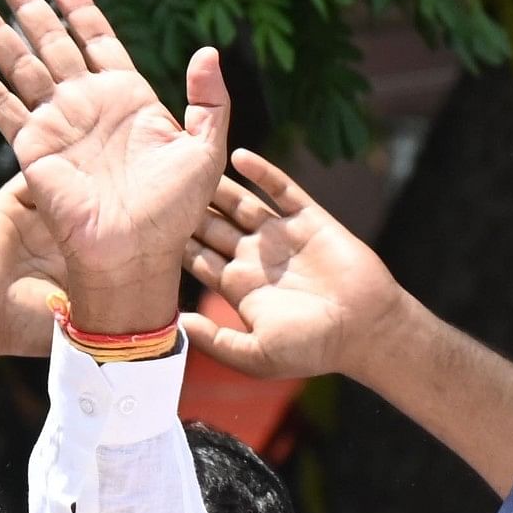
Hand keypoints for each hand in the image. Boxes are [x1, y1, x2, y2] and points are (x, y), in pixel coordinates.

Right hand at [0, 0, 224, 334]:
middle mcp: (88, 105)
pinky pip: (2, 105)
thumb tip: (208, 52)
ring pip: (21, 64)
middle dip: (30, 6)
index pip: (98, 39)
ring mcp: (58, 124)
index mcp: (129, 99)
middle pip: (52, 41)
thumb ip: (209, 102)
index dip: (80, 9)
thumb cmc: (174, 213)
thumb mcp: (204, 152)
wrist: (134, 255)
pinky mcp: (33, 148)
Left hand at [182, 149, 423, 381]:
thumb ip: (216, 341)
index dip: (174, 241)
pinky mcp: (308, 219)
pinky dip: (261, 171)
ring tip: (190, 159)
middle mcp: (256, 257)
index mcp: (240, 287)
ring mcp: (282, 236)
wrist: (366, 329)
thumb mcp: (256, 355)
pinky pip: (280, 189)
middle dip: (188, 207)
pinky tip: (238, 156)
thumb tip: (177, 322)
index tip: (146, 222)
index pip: (198, 258)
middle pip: (213, 225)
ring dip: (217, 185)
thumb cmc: (313, 348)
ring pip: (241, 202)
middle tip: (158, 180)